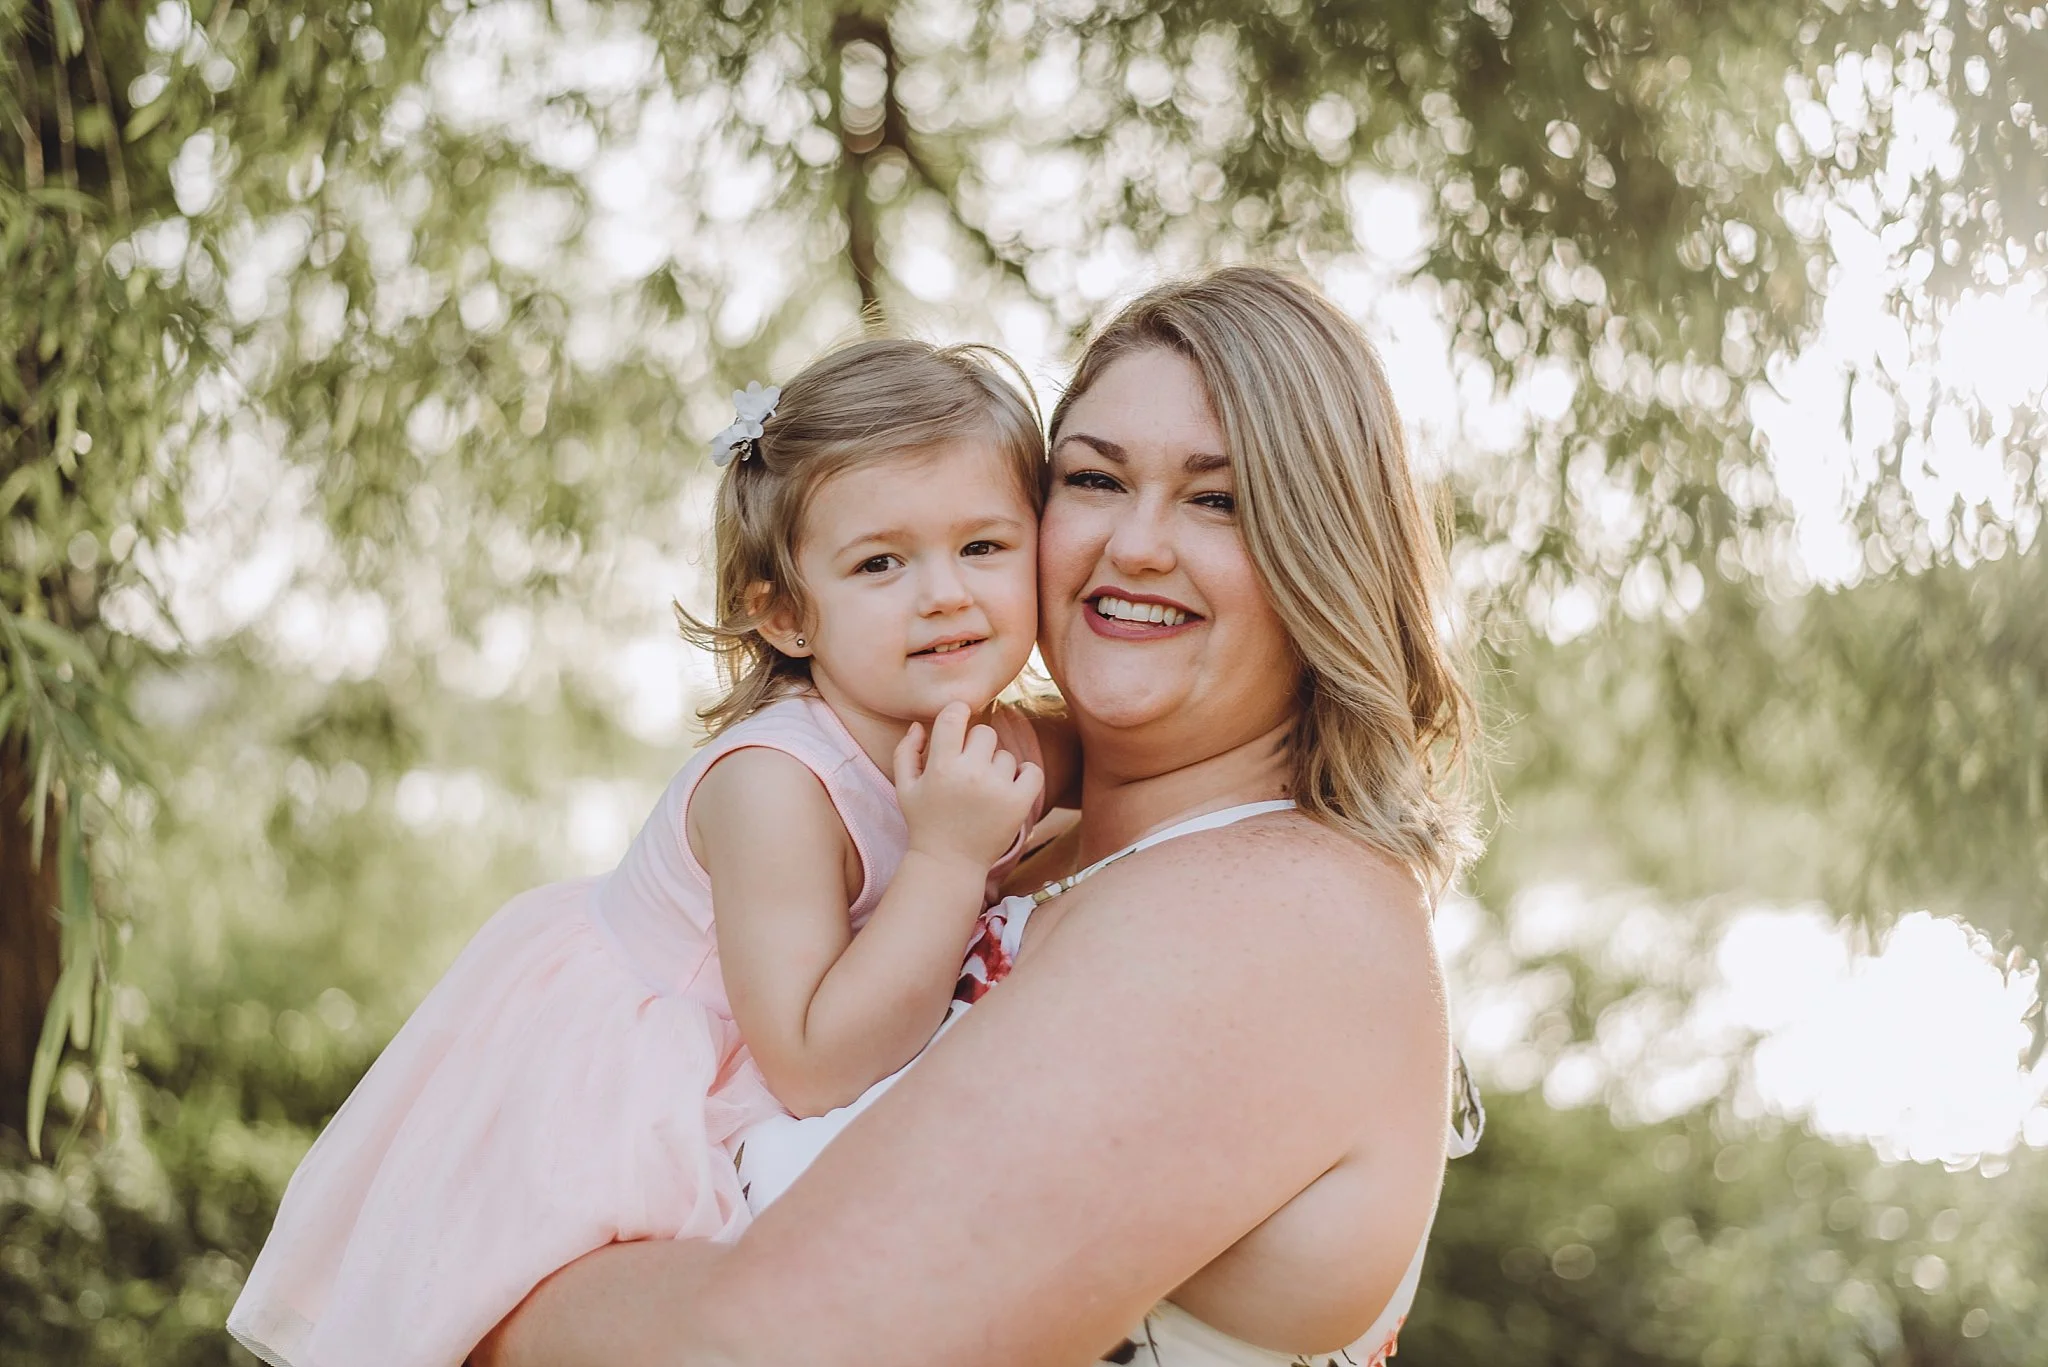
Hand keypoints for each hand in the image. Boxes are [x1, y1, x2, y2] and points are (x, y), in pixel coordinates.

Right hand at [893, 702, 1043, 870]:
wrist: (949, 864)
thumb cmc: (925, 823)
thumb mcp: (904, 788)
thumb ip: (906, 751)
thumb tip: (921, 724)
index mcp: (941, 766)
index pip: (955, 714)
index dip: (958, 712)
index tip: (958, 722)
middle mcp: (971, 774)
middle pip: (985, 732)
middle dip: (976, 745)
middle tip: (968, 768)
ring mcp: (997, 789)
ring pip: (1006, 755)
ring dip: (996, 767)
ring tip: (982, 790)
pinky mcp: (1019, 804)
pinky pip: (1032, 771)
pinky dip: (1025, 775)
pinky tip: (1010, 785)